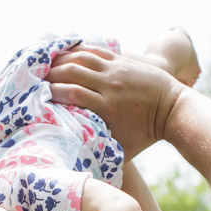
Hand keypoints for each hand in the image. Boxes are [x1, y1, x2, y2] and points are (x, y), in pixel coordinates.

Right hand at [46, 46, 185, 159]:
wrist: (173, 111)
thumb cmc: (146, 135)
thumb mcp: (121, 149)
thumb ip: (99, 151)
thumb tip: (76, 160)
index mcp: (107, 107)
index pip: (72, 94)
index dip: (53, 92)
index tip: (39, 96)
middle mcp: (111, 85)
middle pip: (73, 72)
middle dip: (51, 74)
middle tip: (36, 79)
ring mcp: (117, 69)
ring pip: (83, 57)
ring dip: (62, 59)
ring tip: (46, 64)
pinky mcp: (123, 61)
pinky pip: (96, 50)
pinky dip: (79, 50)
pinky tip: (66, 53)